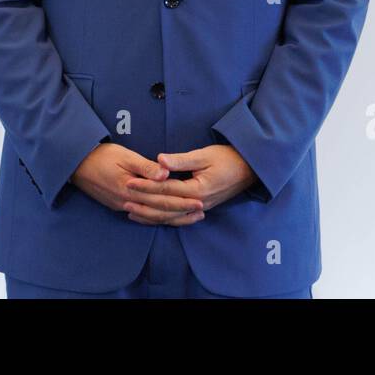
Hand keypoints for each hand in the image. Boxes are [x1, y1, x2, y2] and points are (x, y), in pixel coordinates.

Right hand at [70, 143, 205, 224]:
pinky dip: (155, 218)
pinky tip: (165, 219)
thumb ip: (145, 166)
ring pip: (151, 217)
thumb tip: (165, 173)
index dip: (182, 200)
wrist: (76, 164)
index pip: (162, 198)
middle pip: (159, 211)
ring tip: (189, 217)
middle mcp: (127, 202)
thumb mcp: (124, 155)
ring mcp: (121, 206)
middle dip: (181, 212)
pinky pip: (141, 216)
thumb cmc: (101, 155)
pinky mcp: (117, 206)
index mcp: (130, 188)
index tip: (199, 200)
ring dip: (171, 218)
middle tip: (200, 211)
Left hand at [122, 145, 256, 224]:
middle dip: (143, 203)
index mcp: (197, 190)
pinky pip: (179, 218)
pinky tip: (151, 217)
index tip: (129, 182)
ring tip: (131, 212)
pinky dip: (164, 219)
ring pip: (171, 217)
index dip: (146, 186)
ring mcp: (200, 208)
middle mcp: (197, 203)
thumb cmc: (228, 158)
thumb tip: (159, 160)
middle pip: (165, 207)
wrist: (250, 169)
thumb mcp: (204, 155)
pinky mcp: (201, 208)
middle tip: (124, 198)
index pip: (165, 190)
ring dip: (150, 215)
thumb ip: (181, 160)